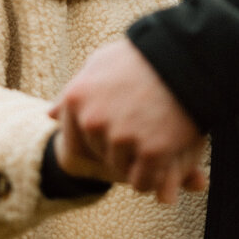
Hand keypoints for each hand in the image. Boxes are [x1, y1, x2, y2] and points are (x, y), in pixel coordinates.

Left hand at [51, 39, 207, 204]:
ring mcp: (121, 137)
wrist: (188, 56)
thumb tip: (49, 115)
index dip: (103, 132)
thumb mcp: (99, 63)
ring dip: (138, 162)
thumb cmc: (144, 57)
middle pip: (100, 154)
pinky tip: (164, 156)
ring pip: (121, 170)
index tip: (124, 117)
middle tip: (146, 122)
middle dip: (121, 147)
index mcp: (77, 98)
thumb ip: (73, 92)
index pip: (77, 138)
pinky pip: (142, 182)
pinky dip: (153, 177)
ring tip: (158, 133)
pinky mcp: (150, 152)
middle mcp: (93, 120)